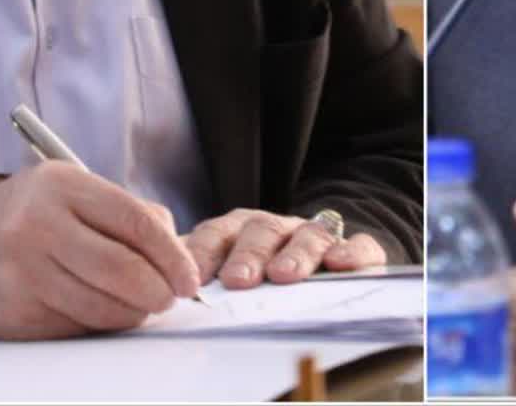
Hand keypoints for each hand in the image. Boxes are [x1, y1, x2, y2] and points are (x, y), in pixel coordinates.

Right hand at [0, 162, 200, 338]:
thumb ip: (126, 212)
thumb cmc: (28, 215)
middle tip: (170, 297)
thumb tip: (175, 250)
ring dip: (133, 313)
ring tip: (140, 305)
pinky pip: (76, 328)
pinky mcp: (14, 314)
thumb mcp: (71, 191)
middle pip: (121, 270)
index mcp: (61, 186)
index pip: (134, 222)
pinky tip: (103, 313)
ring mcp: (23, 273)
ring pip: (102, 306)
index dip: (172, 255)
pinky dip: (100, 325)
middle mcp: (39, 226)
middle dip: (158, 291)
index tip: (189, 276)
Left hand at [183, 208, 385, 287]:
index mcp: (238, 230)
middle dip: (249, 255)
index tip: (194, 278)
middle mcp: (276, 228)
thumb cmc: (260, 272)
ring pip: (307, 235)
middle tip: (238, 280)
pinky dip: (351, 252)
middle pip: (262, 232)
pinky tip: (340, 263)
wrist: (322, 258)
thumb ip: (199, 273)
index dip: (205, 253)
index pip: (216, 234)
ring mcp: (314, 236)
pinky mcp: (353, 249)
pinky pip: (357, 244)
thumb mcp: (225, 269)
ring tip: (284, 276)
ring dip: (296, 254)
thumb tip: (158, 287)